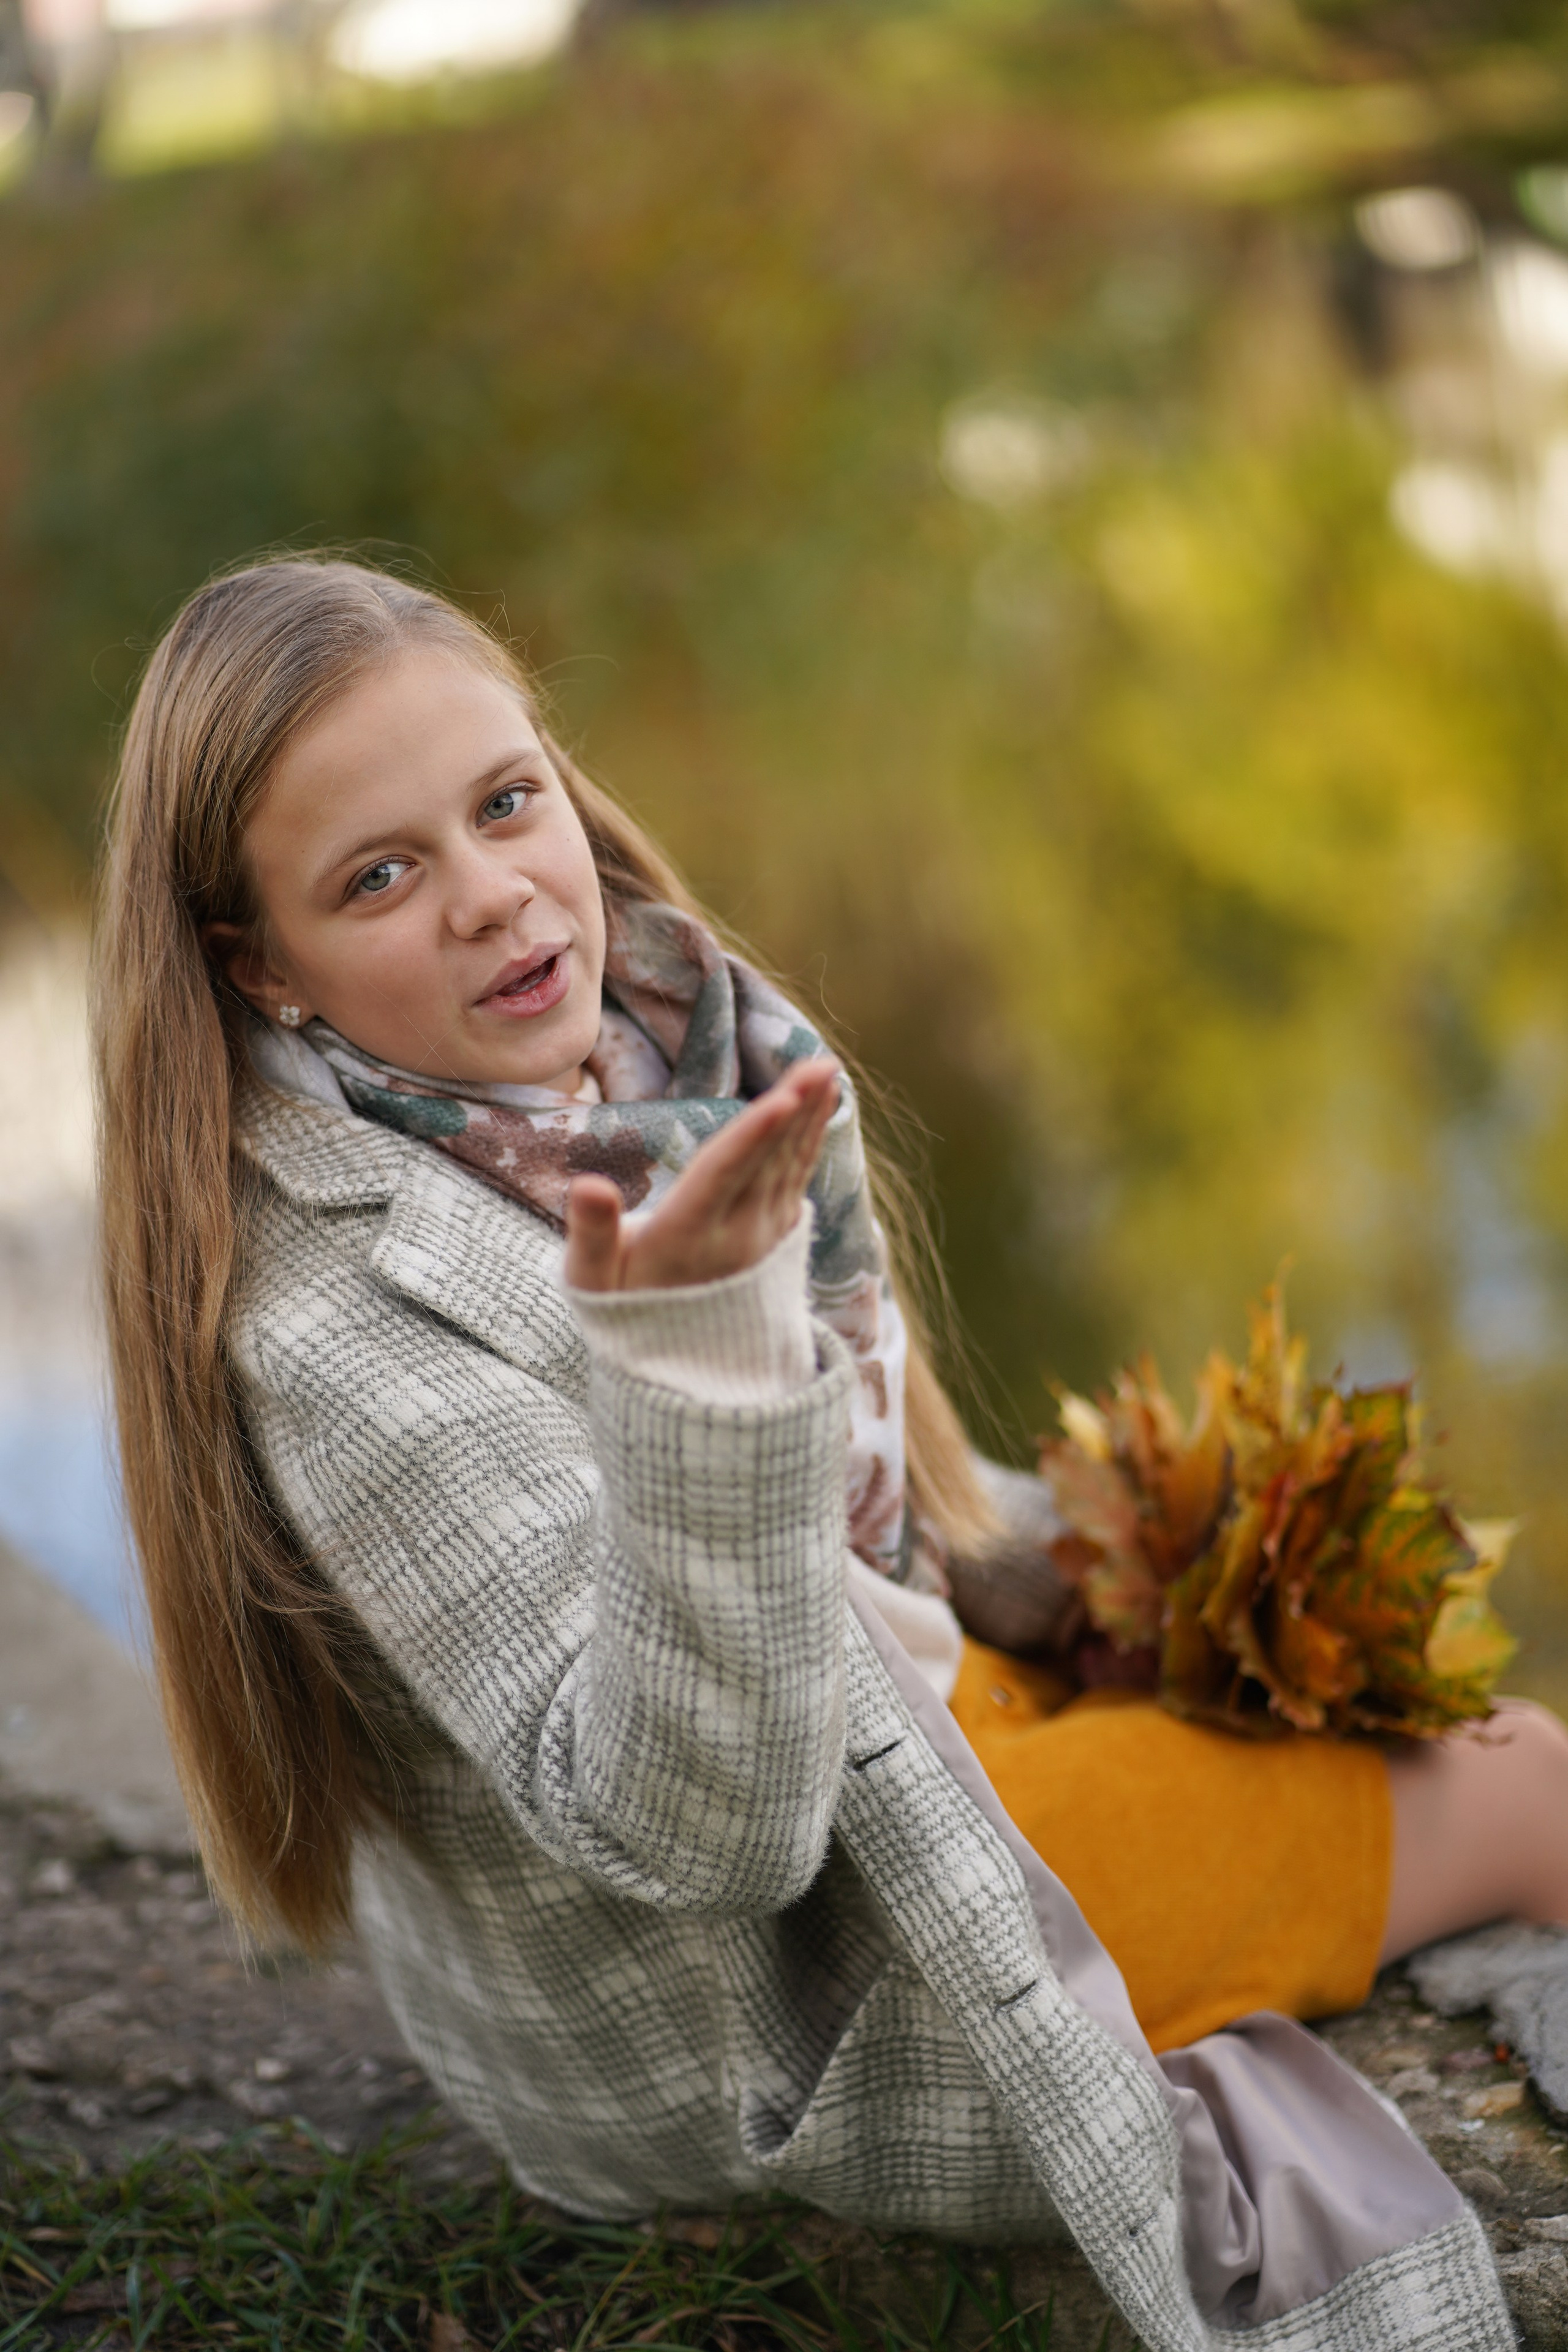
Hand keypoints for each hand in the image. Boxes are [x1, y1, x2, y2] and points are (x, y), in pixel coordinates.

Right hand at [564, 1059, 838, 1292]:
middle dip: (795, 1112)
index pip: (723, 1177)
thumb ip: (591, 1232)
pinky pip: (797, 1180)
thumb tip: (587, 1184)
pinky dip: (810, 1141)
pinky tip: (821, 1106)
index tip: (784, 1098)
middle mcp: (735, 1237)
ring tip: (826, 1070)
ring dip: (810, 1118)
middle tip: (820, 1063)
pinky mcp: (776, 1239)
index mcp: (686, 1238)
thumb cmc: (622, 1311)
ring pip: (789, 1168)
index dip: (753, 1136)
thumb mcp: (593, 1280)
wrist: (679, 1367)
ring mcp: (762, 1239)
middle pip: (767, 1163)